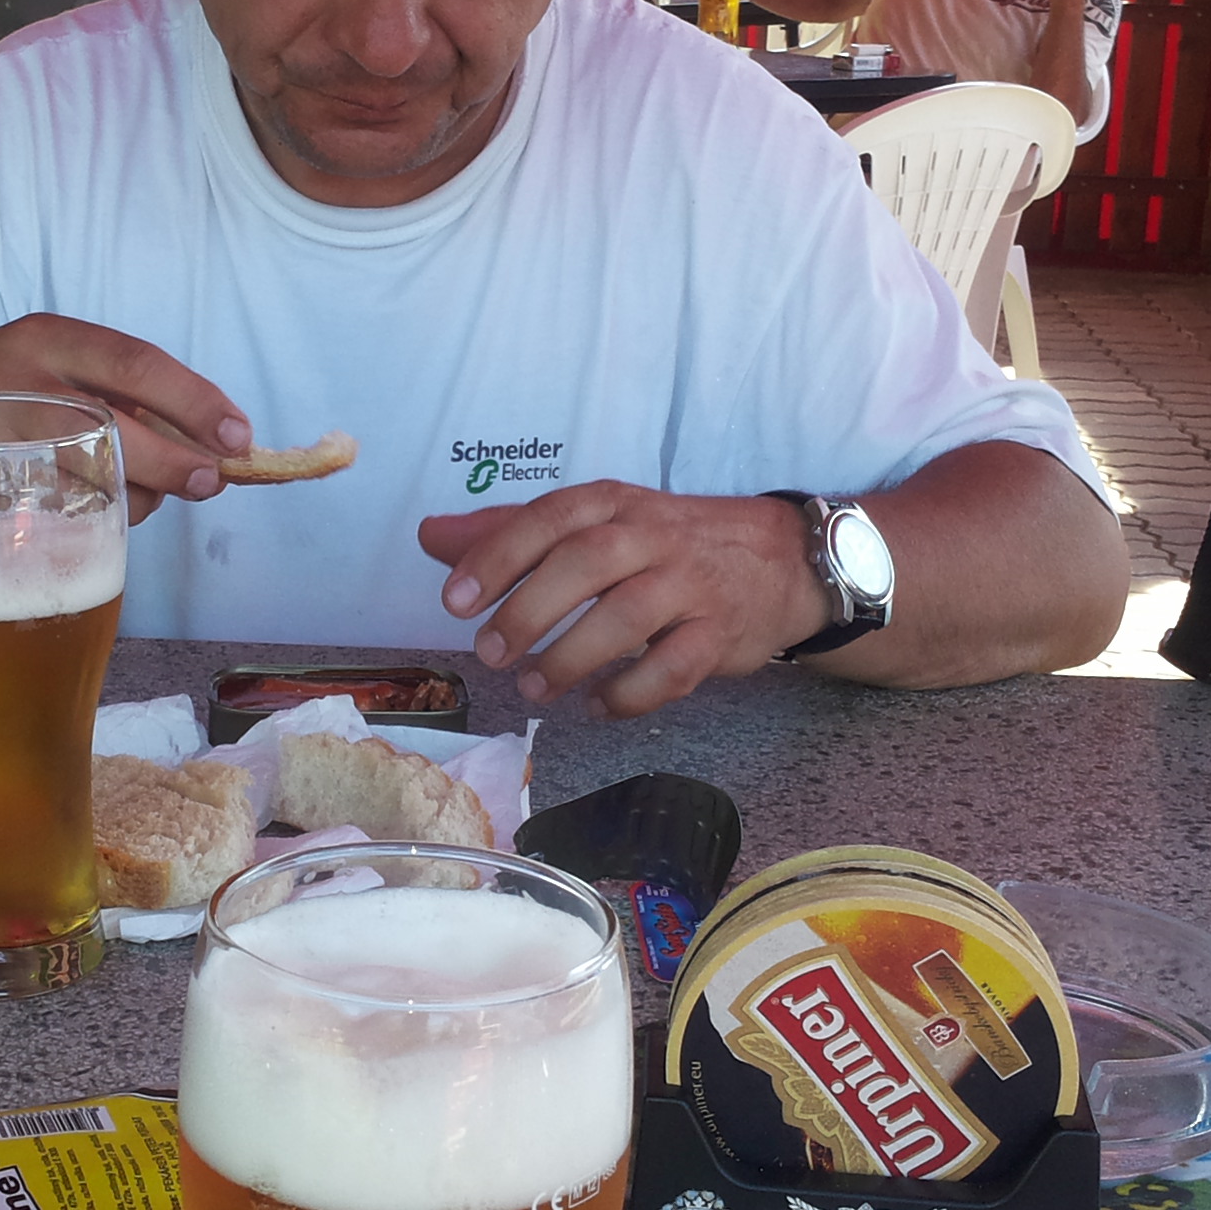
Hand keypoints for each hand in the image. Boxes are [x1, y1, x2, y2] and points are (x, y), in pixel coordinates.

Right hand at [0, 314, 248, 520]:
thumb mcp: (47, 368)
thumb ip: (115, 395)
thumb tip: (203, 442)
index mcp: (48, 339)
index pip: (135, 364)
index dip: (194, 401)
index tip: (238, 435)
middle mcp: (16, 376)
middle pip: (113, 425)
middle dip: (173, 462)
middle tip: (209, 483)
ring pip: (86, 474)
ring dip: (135, 496)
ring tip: (148, 499)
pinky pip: (51, 513)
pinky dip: (88, 519)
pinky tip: (95, 516)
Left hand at [419, 485, 823, 717]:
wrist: (779, 559)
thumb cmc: (664, 543)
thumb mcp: (594, 522)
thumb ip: (512, 532)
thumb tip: (431, 537)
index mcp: (612, 503)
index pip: (549, 518)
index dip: (498, 557)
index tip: (455, 600)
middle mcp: (651, 536)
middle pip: (586, 563)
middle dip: (529, 611)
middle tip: (490, 652)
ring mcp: (690, 586)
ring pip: (627, 618)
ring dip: (571, 659)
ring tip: (533, 688)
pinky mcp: (719, 635)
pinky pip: (672, 670)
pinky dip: (628, 695)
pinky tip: (596, 706)